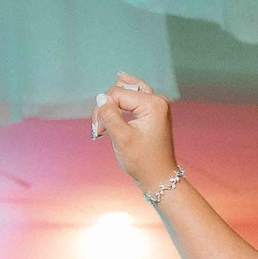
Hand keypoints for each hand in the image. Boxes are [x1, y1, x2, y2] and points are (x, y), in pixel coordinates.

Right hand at [90, 71, 178, 190]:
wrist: (159, 177)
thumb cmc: (143, 161)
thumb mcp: (121, 138)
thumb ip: (109, 115)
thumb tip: (100, 97)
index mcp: (153, 104)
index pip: (117, 94)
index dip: (103, 110)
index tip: (98, 131)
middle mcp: (158, 100)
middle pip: (121, 90)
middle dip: (107, 107)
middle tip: (100, 129)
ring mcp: (157, 105)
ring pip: (127, 91)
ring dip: (112, 104)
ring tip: (104, 123)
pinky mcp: (153, 111)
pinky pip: (135, 96)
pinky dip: (122, 101)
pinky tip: (119, 81)